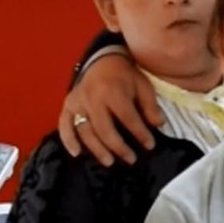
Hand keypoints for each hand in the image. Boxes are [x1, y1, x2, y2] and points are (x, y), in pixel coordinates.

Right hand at [57, 50, 161, 165]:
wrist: (103, 61)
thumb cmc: (125, 75)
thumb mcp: (143, 85)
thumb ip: (150, 106)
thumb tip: (159, 125)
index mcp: (114, 92)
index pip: (128, 118)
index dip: (140, 133)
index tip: (150, 145)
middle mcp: (93, 98)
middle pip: (104, 129)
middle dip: (118, 147)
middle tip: (131, 159)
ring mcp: (78, 102)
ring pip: (85, 131)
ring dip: (97, 149)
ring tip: (110, 162)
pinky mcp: (68, 105)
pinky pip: (64, 125)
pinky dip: (68, 140)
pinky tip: (77, 153)